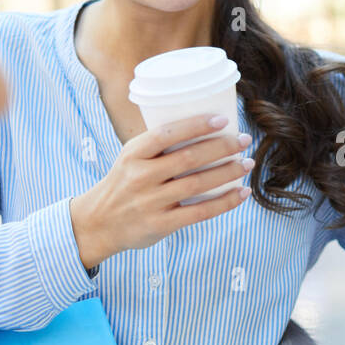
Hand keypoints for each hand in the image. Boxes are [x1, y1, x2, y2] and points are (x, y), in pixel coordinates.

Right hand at [69, 114, 252, 270]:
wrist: (98, 223)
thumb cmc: (124, 183)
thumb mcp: (130, 158)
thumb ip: (159, 146)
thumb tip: (206, 128)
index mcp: (133, 154)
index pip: (167, 133)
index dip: (196, 125)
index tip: (222, 119)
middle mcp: (141, 176)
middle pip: (189, 158)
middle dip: (222, 147)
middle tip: (244, 140)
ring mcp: (151, 202)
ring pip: (198, 184)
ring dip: (228, 173)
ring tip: (246, 163)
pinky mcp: (161, 224)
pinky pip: (200, 212)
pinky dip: (225, 202)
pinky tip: (242, 193)